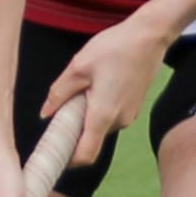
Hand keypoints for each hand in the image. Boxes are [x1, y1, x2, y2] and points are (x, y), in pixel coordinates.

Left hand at [41, 11, 169, 166]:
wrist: (150, 36)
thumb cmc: (115, 47)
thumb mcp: (79, 66)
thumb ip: (59, 93)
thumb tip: (45, 113)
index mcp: (102, 114)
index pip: (86, 154)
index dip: (69, 160)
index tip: (55, 153)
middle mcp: (118, 121)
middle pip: (91, 140)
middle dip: (75, 130)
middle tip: (62, 108)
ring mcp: (129, 115)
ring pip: (100, 126)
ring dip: (86, 117)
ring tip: (81, 89)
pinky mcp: (134, 107)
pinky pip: (111, 116)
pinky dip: (99, 110)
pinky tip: (96, 86)